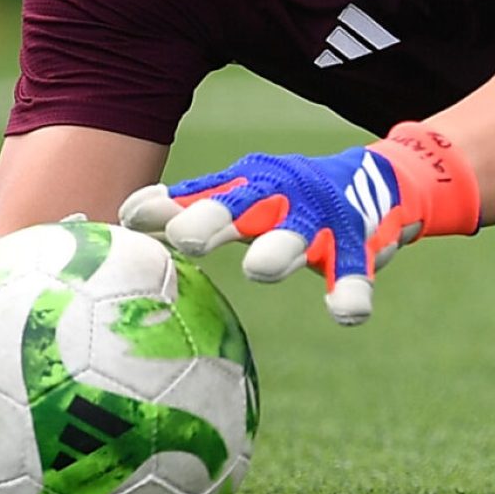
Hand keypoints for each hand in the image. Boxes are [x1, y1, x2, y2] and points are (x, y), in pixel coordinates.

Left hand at [119, 123, 480, 325]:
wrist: (382, 178)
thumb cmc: (287, 200)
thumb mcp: (243, 197)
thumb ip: (190, 206)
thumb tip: (111, 223)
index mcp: (247, 186)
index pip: (200, 193)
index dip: (167, 204)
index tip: (130, 217)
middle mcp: (281, 196)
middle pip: (244, 205)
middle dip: (215, 218)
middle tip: (187, 237)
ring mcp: (322, 217)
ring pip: (297, 235)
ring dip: (279, 249)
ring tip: (260, 269)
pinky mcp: (361, 243)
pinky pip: (355, 271)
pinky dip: (351, 291)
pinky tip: (347, 315)